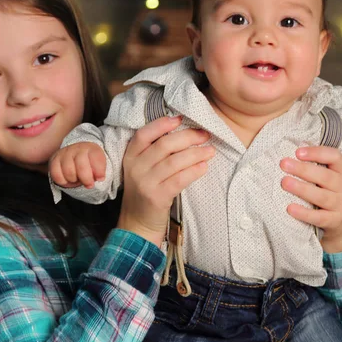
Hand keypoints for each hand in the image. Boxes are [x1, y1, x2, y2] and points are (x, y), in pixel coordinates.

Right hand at [49, 142, 106, 188]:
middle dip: (86, 179)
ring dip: (74, 180)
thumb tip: (99, 178)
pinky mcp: (54, 160)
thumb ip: (100, 171)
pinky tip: (68, 179)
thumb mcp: (98, 164)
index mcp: (91, 148)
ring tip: (77, 179)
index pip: (96, 159)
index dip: (99, 171)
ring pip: (69, 172)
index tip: (101, 179)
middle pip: (81, 167)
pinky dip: (63, 181)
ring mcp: (64, 153)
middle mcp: (77, 149)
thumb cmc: (89, 162)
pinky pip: (57, 175)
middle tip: (89, 184)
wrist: (75, 153)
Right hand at [117, 116, 214, 246]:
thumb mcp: (143, 169)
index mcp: (131, 156)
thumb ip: (156, 152)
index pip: (144, 134)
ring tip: (210, 151)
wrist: (138, 223)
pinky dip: (194, 171)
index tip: (181, 118)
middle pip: (164, 145)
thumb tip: (185, 132)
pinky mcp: (156, 197)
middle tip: (205, 135)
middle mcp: (135, 167)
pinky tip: (204, 166)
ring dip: (196, 153)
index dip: (162, 124)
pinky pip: (179, 179)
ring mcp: (145, 183)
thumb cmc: (146, 191)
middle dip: (188, 137)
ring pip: (174, 161)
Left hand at [280, 146, 341, 252]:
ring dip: (302, 189)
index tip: (297, 152)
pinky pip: (318, 217)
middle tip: (283, 164)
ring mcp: (341, 204)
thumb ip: (314, 160)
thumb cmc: (326, 186)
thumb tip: (292, 146)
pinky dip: (304, 213)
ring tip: (284, 182)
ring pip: (321, 196)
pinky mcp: (333, 220)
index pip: (334, 156)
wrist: (336, 216)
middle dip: (303, 170)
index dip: (316, 153)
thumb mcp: (327, 171)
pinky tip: (290, 208)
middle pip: (325, 176)